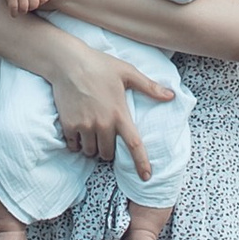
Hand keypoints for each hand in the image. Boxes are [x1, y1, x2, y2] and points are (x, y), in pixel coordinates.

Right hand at [3, 0, 51, 16]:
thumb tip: (42, 4)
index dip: (40, 2)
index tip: (35, 1)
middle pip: (34, 5)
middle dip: (30, 8)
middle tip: (26, 6)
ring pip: (24, 8)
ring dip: (22, 11)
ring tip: (20, 9)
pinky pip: (14, 7)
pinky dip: (14, 13)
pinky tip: (14, 13)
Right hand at [48, 36, 177, 181]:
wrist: (67, 62)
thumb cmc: (99, 65)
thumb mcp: (127, 72)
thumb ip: (149, 87)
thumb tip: (171, 96)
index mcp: (119, 113)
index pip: (134, 145)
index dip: (141, 163)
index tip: (146, 177)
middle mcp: (102, 124)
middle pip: (108, 154)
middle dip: (108, 150)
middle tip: (105, 136)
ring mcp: (84, 126)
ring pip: (91, 152)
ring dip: (93, 148)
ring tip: (91, 133)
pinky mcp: (69, 125)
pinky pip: (74, 146)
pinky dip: (77, 144)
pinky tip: (78, 132)